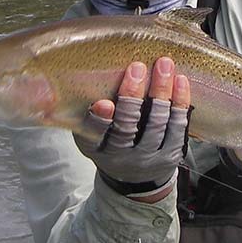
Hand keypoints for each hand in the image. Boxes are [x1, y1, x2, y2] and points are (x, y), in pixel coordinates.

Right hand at [74, 58, 190, 197]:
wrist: (135, 178)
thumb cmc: (108, 144)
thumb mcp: (89, 136)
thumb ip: (84, 115)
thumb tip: (61, 87)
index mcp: (98, 149)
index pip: (97, 134)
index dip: (100, 120)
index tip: (103, 103)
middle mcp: (124, 156)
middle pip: (129, 125)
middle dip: (133, 95)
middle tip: (137, 67)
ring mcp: (150, 156)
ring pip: (157, 123)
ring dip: (161, 92)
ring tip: (164, 65)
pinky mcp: (172, 153)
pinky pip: (178, 126)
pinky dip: (180, 102)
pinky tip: (180, 81)